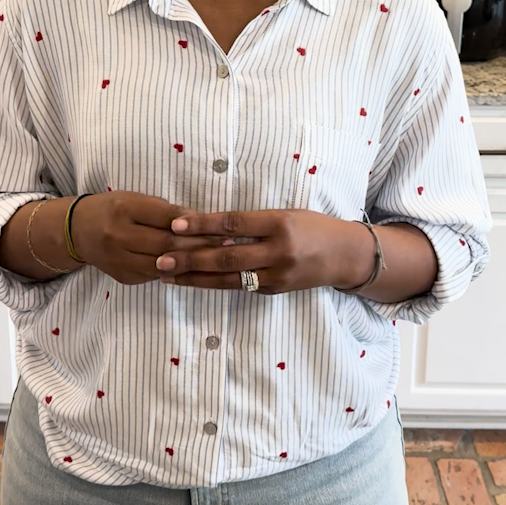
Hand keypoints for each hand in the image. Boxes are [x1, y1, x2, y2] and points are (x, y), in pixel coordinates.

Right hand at [68, 191, 224, 285]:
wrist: (78, 231)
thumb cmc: (113, 208)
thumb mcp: (136, 199)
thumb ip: (166, 210)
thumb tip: (202, 220)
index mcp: (124, 209)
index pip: (166, 217)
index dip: (194, 224)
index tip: (220, 228)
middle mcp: (118, 236)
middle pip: (166, 244)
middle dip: (199, 246)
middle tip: (226, 246)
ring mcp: (120, 260)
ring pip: (163, 265)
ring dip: (192, 263)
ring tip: (216, 260)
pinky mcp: (124, 278)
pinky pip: (156, 276)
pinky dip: (177, 272)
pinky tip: (196, 271)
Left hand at [156, 209, 371, 293]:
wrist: (344, 255)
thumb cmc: (311, 226)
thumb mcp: (285, 213)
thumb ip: (251, 222)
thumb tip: (208, 226)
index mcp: (279, 224)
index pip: (233, 224)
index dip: (203, 224)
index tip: (175, 224)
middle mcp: (278, 252)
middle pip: (226, 257)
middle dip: (190, 258)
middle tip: (161, 257)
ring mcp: (276, 276)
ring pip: (228, 278)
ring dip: (194, 277)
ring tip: (167, 274)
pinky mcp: (274, 291)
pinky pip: (238, 287)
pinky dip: (213, 283)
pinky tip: (191, 280)